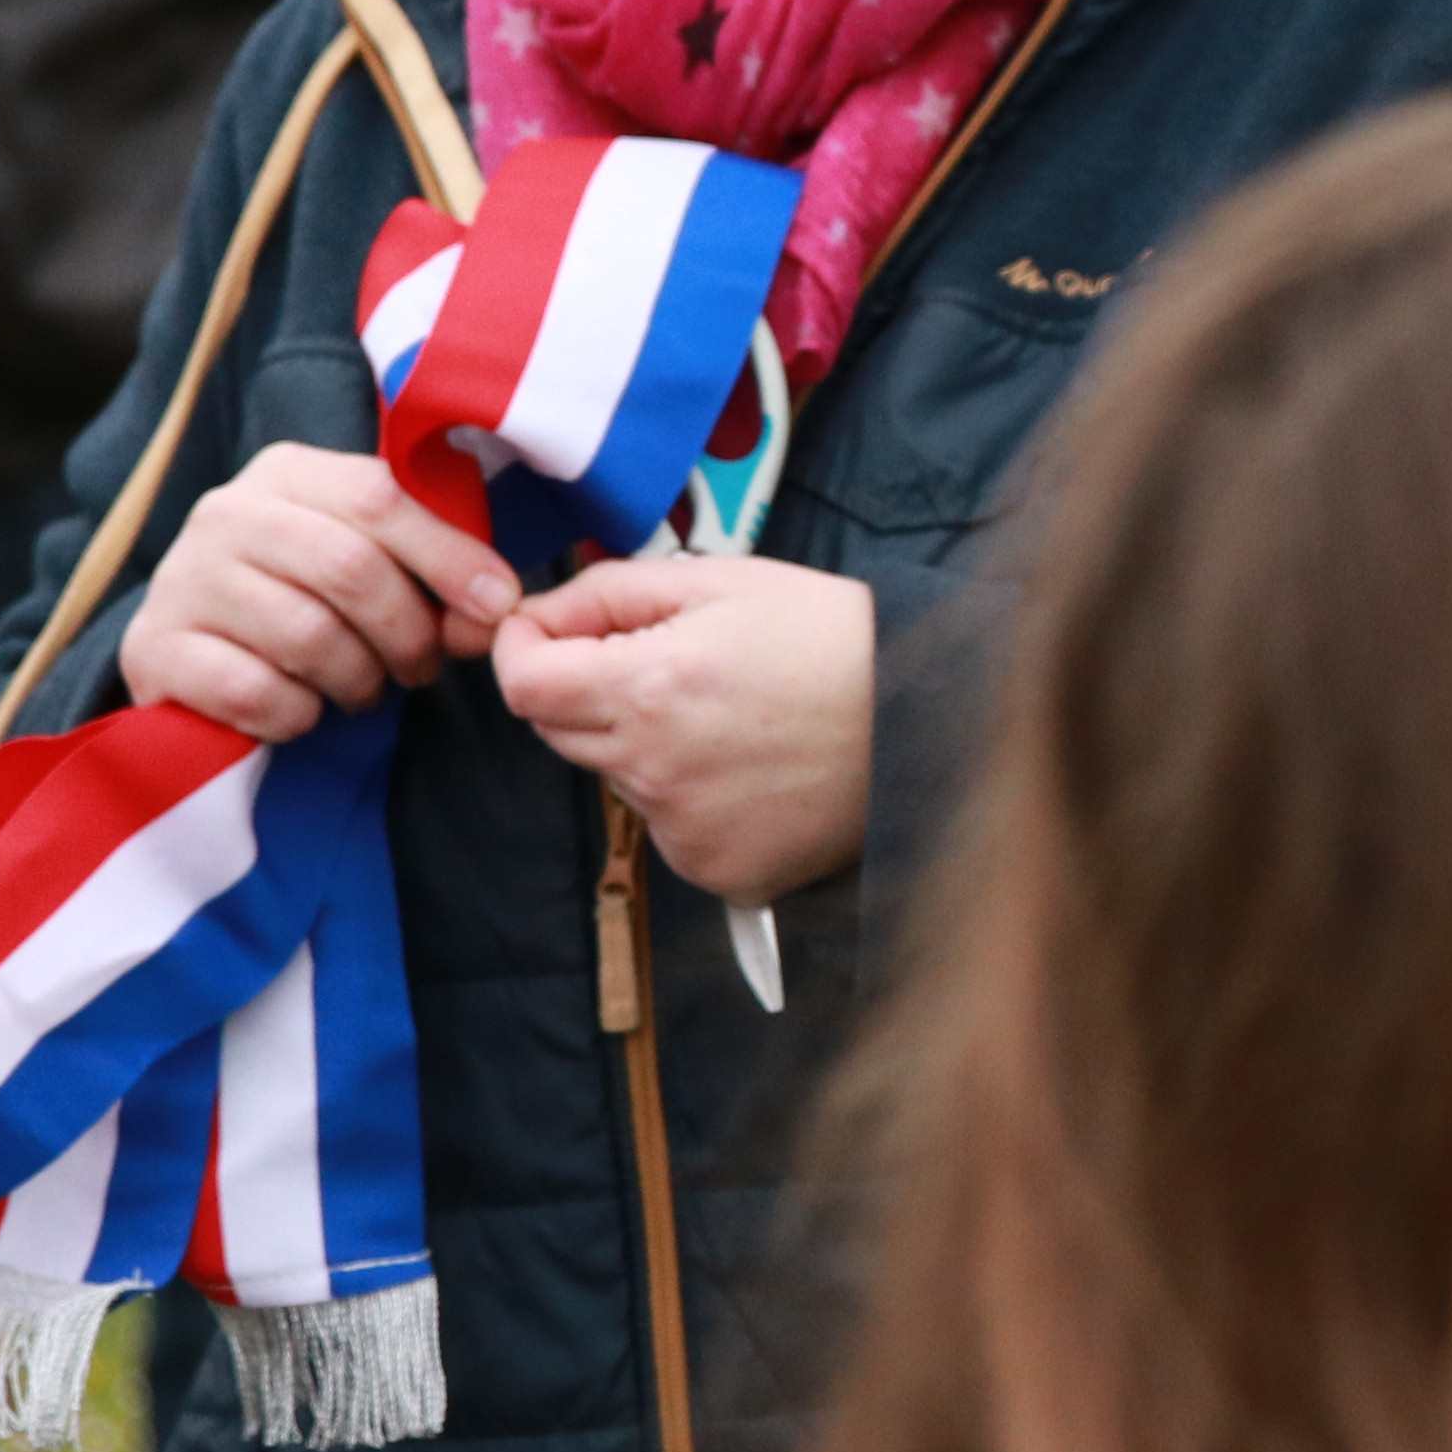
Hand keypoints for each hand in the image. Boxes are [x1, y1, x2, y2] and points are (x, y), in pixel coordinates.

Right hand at [122, 444, 519, 737]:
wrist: (195, 657)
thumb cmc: (307, 602)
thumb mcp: (373, 569)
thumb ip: (437, 578)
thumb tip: (494, 612)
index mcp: (287, 473)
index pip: (378, 496)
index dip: (449, 555)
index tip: (497, 606)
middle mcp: (225, 513)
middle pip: (350, 567)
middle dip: (408, 632)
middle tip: (422, 668)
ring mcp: (180, 579)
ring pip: (308, 635)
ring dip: (358, 679)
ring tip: (362, 688)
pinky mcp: (154, 650)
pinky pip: (256, 692)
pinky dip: (298, 715)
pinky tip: (301, 710)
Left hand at [489, 554, 875, 906]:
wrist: (928, 716)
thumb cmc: (832, 638)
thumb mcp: (722, 580)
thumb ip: (612, 591)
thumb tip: (540, 615)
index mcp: (648, 686)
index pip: (523, 684)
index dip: (523, 649)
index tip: (546, 634)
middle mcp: (654, 768)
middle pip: (560, 732)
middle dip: (589, 691)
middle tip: (668, 665)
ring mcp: (684, 829)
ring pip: (620, 779)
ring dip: (647, 746)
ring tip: (734, 720)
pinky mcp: (717, 870)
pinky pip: (670, 829)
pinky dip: (694, 799)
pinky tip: (754, 769)